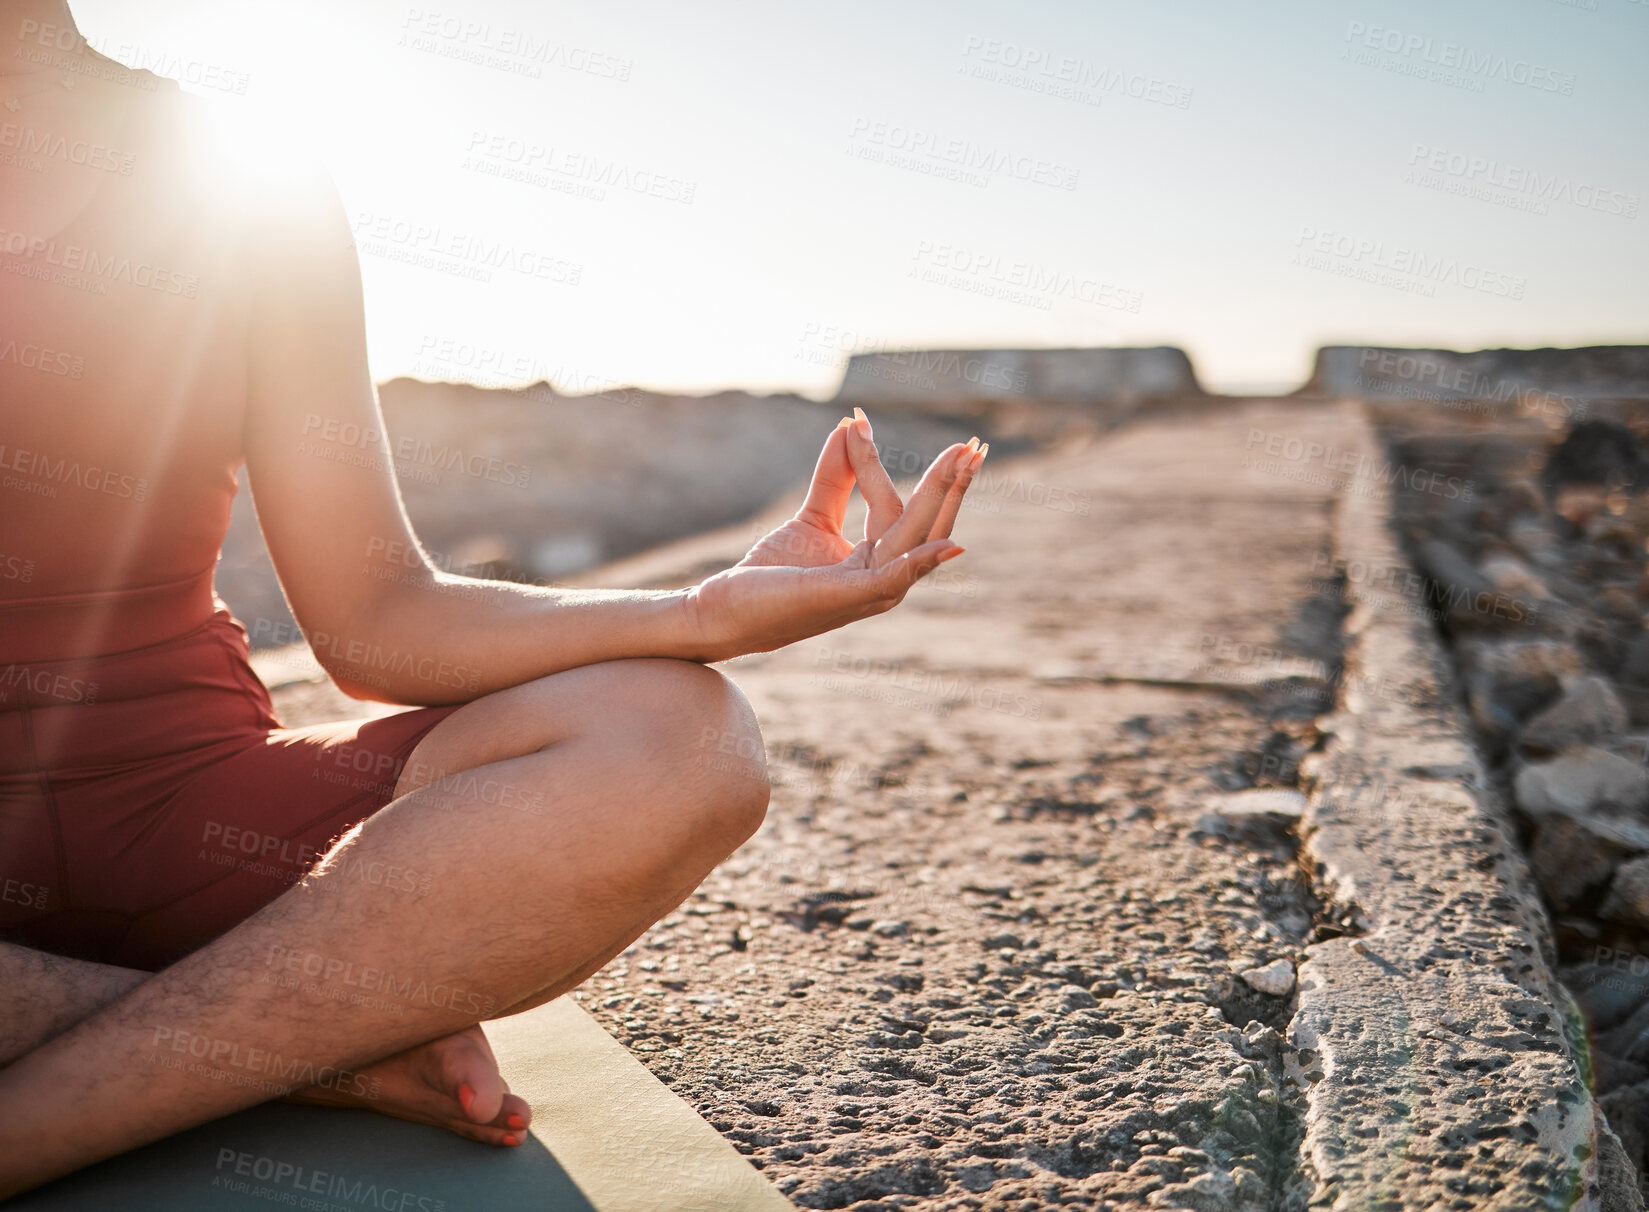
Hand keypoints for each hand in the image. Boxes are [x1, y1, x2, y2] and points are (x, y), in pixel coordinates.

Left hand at [682, 408, 985, 661]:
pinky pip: (892, 579)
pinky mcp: (846, 598)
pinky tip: (944, 544)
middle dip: (954, 484)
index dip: (908, 469)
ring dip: (943, 498)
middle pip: (928, 524)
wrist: (726, 611)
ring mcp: (868, 592)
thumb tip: (848, 427)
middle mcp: (883, 579)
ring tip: (962, 460)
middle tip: (975, 445)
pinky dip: (919, 563)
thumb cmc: (772, 574)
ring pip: (916, 537)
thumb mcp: (813, 517)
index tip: (870, 419)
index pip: (907, 510)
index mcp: (880, 561)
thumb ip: (836, 476)